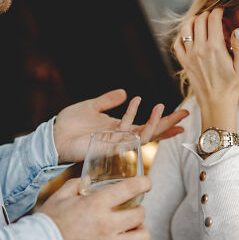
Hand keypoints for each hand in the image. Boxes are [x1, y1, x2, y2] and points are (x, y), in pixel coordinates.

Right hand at [38, 176, 151, 239]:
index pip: (131, 188)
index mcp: (96, 205)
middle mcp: (107, 225)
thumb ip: (76, 185)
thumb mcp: (59, 198)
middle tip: (131, 212)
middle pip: (141, 214)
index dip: (143, 183)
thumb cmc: (46, 226)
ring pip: (143, 238)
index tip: (146, 184)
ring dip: (140, 233)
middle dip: (138, 210)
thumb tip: (88, 179)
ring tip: (132, 232)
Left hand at [53, 89, 189, 162]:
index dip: (162, 123)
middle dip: (168, 124)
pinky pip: (127, 135)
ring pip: (143, 136)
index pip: (146, 127)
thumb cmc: (70, 124)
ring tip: (163, 107)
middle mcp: (121, 138)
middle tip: (185, 114)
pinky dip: (136, 121)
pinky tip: (141, 106)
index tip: (179, 117)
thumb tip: (125, 93)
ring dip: (155, 123)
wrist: (54, 135)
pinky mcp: (109, 146)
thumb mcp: (93, 107)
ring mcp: (116, 143)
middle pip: (151, 132)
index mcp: (119, 129)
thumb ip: (108, 100)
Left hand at [173, 8, 238, 129]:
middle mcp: (200, 49)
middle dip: (207, 14)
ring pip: (186, 28)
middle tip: (214, 16)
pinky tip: (190, 35)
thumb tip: (236, 29)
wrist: (216, 103)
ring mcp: (189, 56)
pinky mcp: (184, 62)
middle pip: (199, 21)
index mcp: (215, 48)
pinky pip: (177, 43)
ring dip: (193, 20)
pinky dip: (182, 34)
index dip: (219, 11)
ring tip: (201, 21)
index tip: (223, 11)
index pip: (213, 19)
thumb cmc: (232, 86)